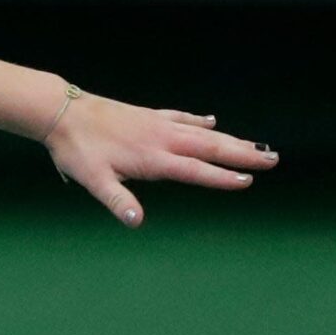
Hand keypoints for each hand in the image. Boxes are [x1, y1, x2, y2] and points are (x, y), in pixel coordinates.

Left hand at [45, 90, 278, 226]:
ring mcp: (158, 124)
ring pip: (203, 133)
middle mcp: (162, 138)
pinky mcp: (149, 115)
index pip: (195, 170)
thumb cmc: (77, 149)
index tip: (247, 181)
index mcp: (153, 158)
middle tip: (273, 159)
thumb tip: (136, 222)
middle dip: (242, 154)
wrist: (62, 112)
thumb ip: (118, 201)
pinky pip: (182, 117)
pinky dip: (200, 121)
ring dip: (231, 139)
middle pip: (211, 148)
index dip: (221, 177)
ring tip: (257, 145)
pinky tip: (212, 121)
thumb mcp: (93, 181)